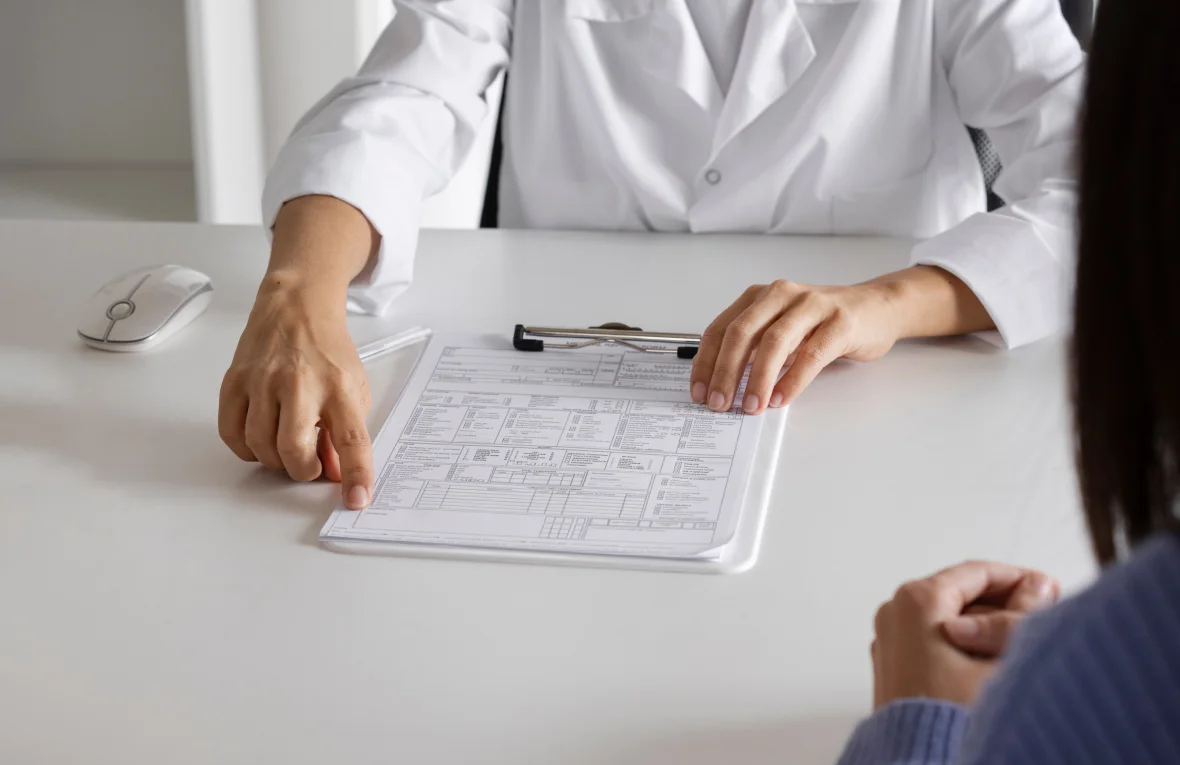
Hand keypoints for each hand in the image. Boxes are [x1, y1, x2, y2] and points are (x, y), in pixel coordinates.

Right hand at [219, 280, 373, 508]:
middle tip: (307, 465)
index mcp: (339, 387)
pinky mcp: (234, 381)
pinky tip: (260, 439)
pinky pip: (232, 433)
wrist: (296, 306)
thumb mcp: (353, 388)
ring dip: (274, 461)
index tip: (357, 500)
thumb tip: (335, 475)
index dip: (356, 475)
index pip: (352, 439)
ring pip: (260, 446)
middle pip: (294, 449)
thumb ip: (346, 432)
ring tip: (285, 447)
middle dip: (301, 471)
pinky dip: (246, 449)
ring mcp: (263, 380)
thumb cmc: (328, 351)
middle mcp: (300, 383)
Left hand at [690, 267, 994, 412]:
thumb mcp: (781, 328)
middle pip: (742, 333)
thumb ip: (754, 348)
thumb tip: (722, 386)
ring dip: (758, 379)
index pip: (721, 329)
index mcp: (760, 296)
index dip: (706, 363)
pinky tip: (781, 398)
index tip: (699, 392)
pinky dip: (792, 380)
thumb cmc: (823, 322)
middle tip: (720, 403)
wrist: (877, 308)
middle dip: (725, 372)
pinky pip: (811, 354)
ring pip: (774, 342)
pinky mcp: (840, 322)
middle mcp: (782, 294)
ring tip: (751, 406)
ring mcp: (812, 305)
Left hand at [871, 561, 1058, 708]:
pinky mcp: (892, 662)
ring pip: (948, 615)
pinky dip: (965, 639)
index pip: (976, 572)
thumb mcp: (1002, 660)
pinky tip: (995, 658)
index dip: (1018, 579)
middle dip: (1003, 602)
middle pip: (960, 592)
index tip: (1047, 587)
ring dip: (986, 623)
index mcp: (917, 601)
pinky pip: (932, 635)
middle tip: (1043, 613)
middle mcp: (895, 611)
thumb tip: (1038, 586)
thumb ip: (1023, 616)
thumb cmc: (954, 716)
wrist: (919, 763)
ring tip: (1024, 639)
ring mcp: (889, 637)